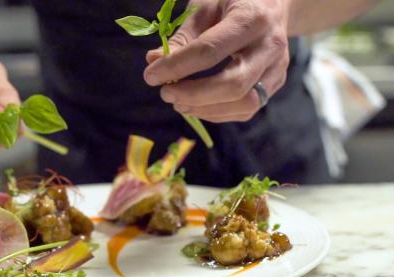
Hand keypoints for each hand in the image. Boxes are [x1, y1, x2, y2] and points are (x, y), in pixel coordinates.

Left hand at [144, 0, 290, 122]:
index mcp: (251, 18)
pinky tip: (197, 106)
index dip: (177, 67)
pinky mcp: (276, 82)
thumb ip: (182, 36)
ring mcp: (278, 67)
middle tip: (166, 93)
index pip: (209, 51)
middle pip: (233, 85)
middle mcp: (270, 45)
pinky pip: (247, 109)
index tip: (150, 76)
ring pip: (244, 103)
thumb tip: (153, 61)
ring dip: (206, 109)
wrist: (273, 1)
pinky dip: (218, 113)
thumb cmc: (233, 0)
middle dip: (193, 94)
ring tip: (178, 103)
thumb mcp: (205, 7)